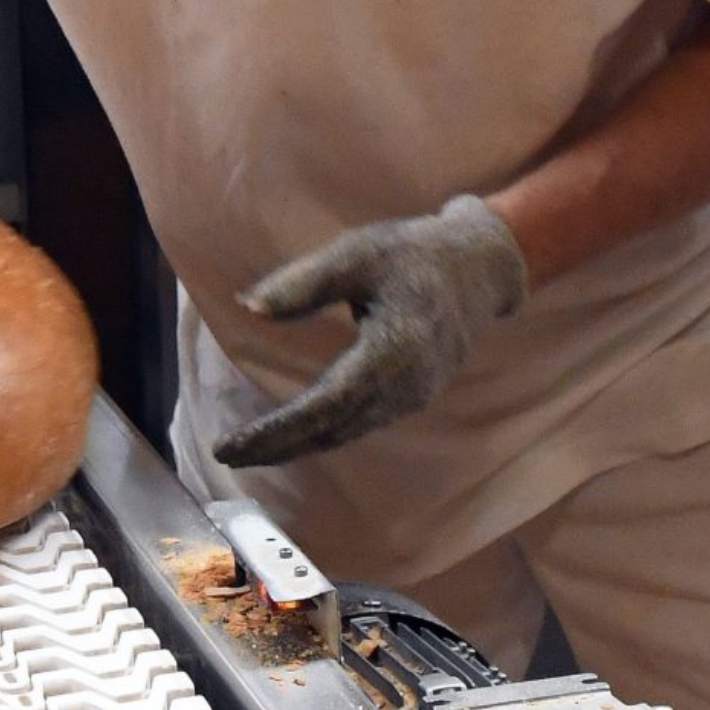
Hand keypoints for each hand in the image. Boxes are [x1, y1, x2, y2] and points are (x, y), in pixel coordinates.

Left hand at [211, 195, 527, 468]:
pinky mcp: (414, 395)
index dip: (274, 431)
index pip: (322, 406)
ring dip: (299, 444)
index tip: (230, 446)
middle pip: (331, 430)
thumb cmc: (416, 253)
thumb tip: (246, 308)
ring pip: (346, 432)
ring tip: (251, 450)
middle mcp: (405, 385)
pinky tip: (296, 431)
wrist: (481, 266)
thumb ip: (304, 283)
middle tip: (227, 456)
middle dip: (278, 446)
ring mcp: (413, 396)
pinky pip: (361, 424)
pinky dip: (324, 432)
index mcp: (392, 351)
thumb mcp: (359, 253)